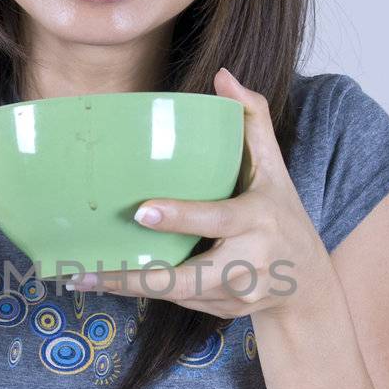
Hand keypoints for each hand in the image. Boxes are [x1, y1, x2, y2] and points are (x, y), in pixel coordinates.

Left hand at [64, 67, 334, 321]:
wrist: (309, 284)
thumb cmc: (284, 214)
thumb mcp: (275, 167)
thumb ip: (253, 119)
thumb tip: (223, 77)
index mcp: (257, 219)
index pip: (216, 220)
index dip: (181, 217)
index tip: (142, 212)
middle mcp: (248, 262)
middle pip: (186, 278)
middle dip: (136, 278)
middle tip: (87, 270)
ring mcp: (235, 293)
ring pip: (175, 294)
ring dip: (127, 287)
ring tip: (80, 277)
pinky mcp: (222, 311)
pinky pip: (178, 300)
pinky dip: (146, 291)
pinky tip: (109, 280)